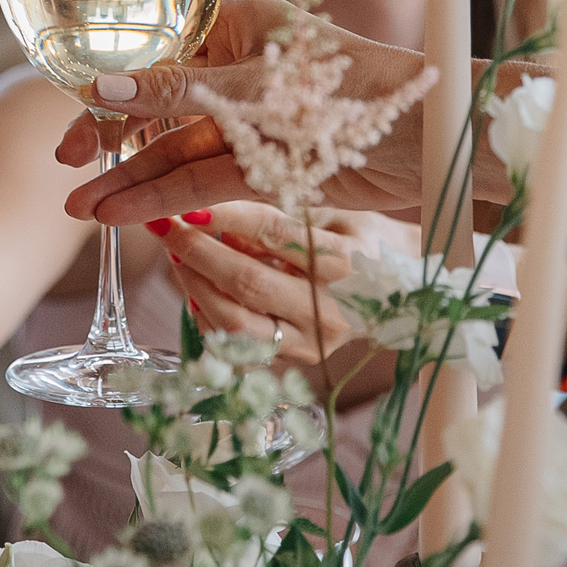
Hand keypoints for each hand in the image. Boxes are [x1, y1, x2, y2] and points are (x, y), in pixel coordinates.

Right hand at [57, 0, 471, 226]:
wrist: (439, 142)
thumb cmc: (358, 89)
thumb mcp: (260, 90)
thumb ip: (180, 93)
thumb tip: (102, 87)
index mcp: (238, 21)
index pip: (155, 49)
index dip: (108, 83)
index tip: (70, 115)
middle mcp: (239, 67)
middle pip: (159, 105)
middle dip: (110, 140)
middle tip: (65, 177)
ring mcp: (253, 119)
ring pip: (178, 149)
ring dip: (133, 180)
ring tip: (83, 212)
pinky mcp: (271, 164)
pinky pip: (207, 179)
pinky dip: (169, 198)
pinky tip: (128, 217)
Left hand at [152, 202, 405, 365]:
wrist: (401, 289)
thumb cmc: (358, 236)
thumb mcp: (326, 214)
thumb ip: (274, 217)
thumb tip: (209, 211)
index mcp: (346, 262)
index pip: (273, 234)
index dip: (224, 217)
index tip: (185, 204)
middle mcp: (332, 309)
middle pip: (248, 283)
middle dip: (196, 252)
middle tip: (165, 227)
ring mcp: (314, 343)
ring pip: (236, 324)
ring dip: (195, 287)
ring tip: (178, 256)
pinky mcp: (298, 362)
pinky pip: (238, 347)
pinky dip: (208, 317)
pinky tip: (196, 289)